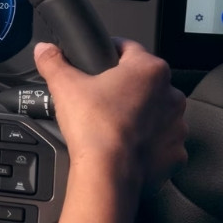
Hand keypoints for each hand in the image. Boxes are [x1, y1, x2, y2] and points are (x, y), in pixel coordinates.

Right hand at [34, 39, 187, 192]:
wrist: (109, 173)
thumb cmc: (95, 128)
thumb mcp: (64, 86)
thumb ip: (53, 62)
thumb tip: (45, 50)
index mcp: (148, 70)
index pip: (129, 49)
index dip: (110, 52)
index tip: (99, 61)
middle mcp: (170, 95)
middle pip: (144, 83)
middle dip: (125, 88)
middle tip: (100, 99)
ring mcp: (177, 125)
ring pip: (156, 113)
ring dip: (140, 116)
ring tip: (112, 125)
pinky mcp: (176, 152)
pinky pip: (162, 143)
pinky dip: (147, 144)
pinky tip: (126, 146)